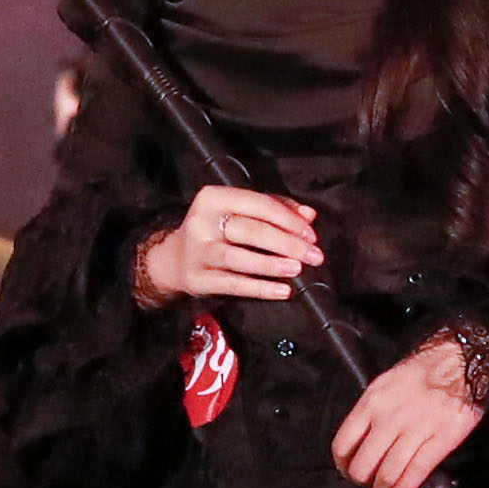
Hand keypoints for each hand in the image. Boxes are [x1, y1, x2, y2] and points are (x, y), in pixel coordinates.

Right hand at [134, 187, 325, 308]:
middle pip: (251, 231)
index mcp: (213, 197)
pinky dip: (260, 289)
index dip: (288, 219)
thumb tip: (309, 215)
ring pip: (239, 258)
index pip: (258, 204)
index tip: (311, 234)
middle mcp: (201, 222)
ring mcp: (197, 252)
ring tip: (297, 269)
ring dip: (272, 264)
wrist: (174, 259)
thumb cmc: (217, 230)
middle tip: (314, 255)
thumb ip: (275, 208)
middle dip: (287, 243)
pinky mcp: (197, 279)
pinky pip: (233, 285)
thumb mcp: (240, 211)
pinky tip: (282, 290)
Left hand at [327, 340, 488, 487]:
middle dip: (361, 481)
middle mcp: (390, 417)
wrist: (461, 362)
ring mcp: (416, 430)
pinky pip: (416, 472)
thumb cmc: (425, 371)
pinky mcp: (440, 441)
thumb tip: (359, 441)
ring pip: (388, 472)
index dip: (342, 464)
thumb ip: (370, 412)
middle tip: (364, 485)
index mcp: (373, 402)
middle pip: (364, 463)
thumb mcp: (385, 383)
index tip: (345, 470)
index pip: (344, 443)